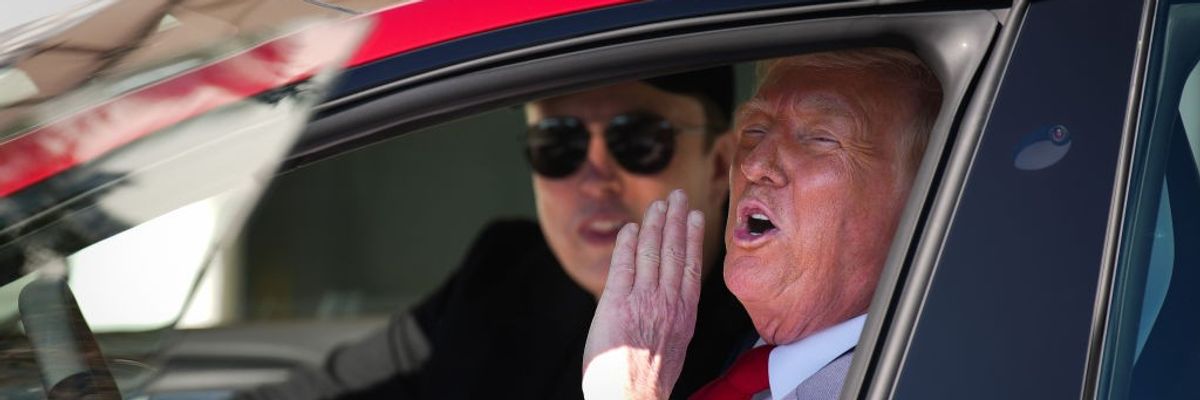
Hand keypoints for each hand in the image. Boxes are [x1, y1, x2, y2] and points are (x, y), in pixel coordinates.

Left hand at [582, 189, 704, 399]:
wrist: (631, 398)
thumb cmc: (648, 381)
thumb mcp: (674, 346)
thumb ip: (673, 319)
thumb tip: (669, 305)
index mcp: (685, 314)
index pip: (690, 265)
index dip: (693, 237)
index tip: (696, 217)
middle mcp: (668, 302)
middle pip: (674, 251)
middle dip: (677, 219)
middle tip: (679, 196)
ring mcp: (644, 300)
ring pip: (652, 251)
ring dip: (654, 223)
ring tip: (658, 204)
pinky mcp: (618, 303)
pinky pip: (624, 265)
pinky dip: (628, 243)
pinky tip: (631, 228)